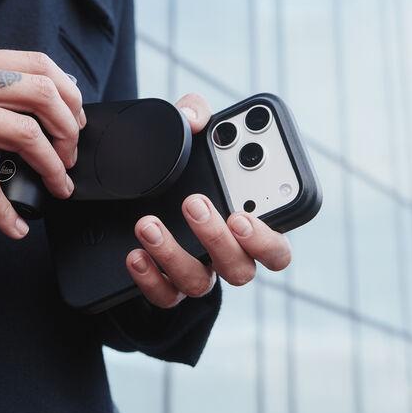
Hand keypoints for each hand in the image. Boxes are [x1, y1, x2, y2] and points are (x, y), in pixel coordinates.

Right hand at [0, 45, 84, 238]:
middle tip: (69, 158)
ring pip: (23, 133)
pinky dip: (6, 211)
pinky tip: (13, 226)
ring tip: (56, 188)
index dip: (69, 94)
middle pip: (41, 92)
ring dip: (51, 167)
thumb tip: (39, 112)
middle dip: (68, 130)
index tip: (75, 123)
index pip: (37, 62)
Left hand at [125, 92, 291, 306]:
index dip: (266, 238)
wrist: (139, 197)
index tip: (242, 213)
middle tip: (194, 203)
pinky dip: (149, 278)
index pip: (276, 248)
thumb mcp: (190, 136)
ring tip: (148, 223)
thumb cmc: (184, 166)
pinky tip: (135, 254)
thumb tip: (192, 116)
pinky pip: (164, 296)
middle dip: (217, 238)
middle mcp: (229, 256)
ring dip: (174, 253)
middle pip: (240, 268)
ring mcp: (198, 274)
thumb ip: (196, 116)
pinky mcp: (166, 286)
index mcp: (249, 226)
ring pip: (199, 283)